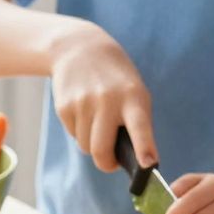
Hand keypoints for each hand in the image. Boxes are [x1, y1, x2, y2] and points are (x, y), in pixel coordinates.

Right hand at [50, 25, 155, 171]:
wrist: (79, 48)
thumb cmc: (116, 79)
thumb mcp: (135, 91)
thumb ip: (136, 121)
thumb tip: (133, 160)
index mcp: (132, 97)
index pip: (140, 127)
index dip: (144, 148)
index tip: (149, 165)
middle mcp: (107, 100)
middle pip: (102, 150)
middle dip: (106, 164)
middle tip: (111, 163)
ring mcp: (83, 103)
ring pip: (86, 147)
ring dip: (92, 144)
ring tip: (97, 123)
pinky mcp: (64, 106)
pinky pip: (73, 135)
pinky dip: (80, 131)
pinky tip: (84, 111)